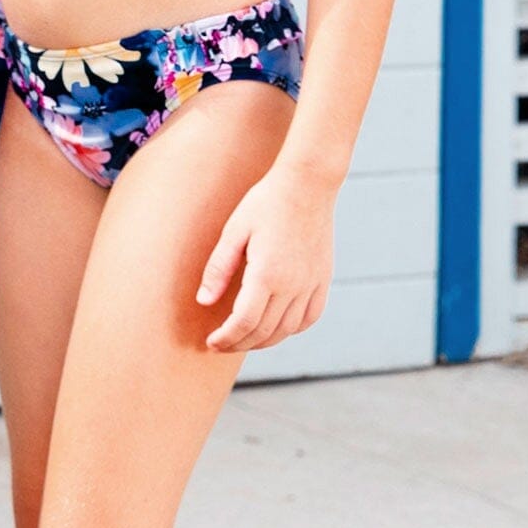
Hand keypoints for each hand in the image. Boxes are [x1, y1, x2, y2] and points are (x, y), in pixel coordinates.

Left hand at [196, 169, 334, 352]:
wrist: (308, 184)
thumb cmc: (266, 202)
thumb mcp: (234, 231)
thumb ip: (219, 269)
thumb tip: (204, 301)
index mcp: (267, 274)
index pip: (244, 323)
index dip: (226, 338)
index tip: (212, 342)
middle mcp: (292, 285)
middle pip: (264, 332)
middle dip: (239, 343)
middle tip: (222, 343)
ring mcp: (311, 284)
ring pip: (287, 330)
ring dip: (264, 341)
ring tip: (244, 338)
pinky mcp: (323, 279)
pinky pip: (310, 318)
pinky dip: (291, 329)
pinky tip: (277, 326)